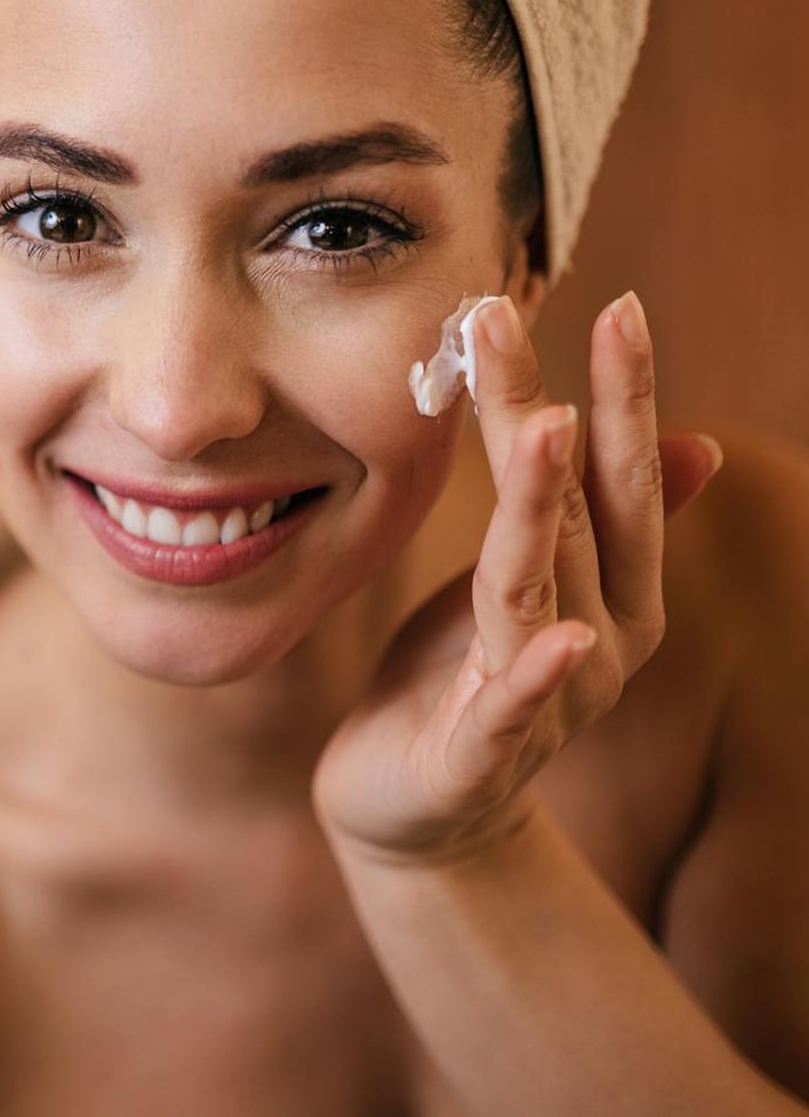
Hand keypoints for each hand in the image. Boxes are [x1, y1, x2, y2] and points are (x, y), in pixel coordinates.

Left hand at [311, 290, 723, 867]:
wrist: (420, 809)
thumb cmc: (468, 676)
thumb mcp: (531, 582)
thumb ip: (596, 518)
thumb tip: (696, 443)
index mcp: (610, 590)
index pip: (622, 479)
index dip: (625, 395)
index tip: (620, 306)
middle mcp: (598, 637)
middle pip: (571, 510)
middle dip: (546, 409)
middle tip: (502, 316)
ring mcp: (548, 700)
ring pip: (537, 583)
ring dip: (543, 505)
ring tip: (545, 425)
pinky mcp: (484, 757)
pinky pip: (511, 709)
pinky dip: (534, 675)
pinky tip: (559, 637)